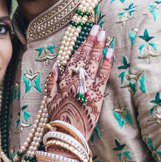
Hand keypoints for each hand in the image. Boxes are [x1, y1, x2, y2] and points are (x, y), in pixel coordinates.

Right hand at [46, 26, 112, 143]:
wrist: (68, 134)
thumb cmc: (58, 119)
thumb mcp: (49, 100)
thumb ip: (52, 82)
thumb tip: (56, 65)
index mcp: (63, 81)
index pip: (74, 58)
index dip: (82, 45)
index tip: (88, 33)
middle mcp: (75, 81)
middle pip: (85, 57)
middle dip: (92, 41)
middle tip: (98, 27)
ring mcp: (86, 87)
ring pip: (93, 62)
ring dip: (99, 47)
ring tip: (104, 34)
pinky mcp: (97, 95)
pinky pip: (103, 75)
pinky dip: (106, 63)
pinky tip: (110, 51)